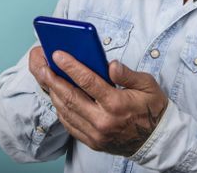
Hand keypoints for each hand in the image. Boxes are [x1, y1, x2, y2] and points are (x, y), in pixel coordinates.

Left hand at [30, 49, 167, 156]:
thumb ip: (128, 74)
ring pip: (66, 111)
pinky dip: (60, 109)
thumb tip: (111, 65)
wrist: (156, 139)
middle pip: (71, 97)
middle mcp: (103, 121)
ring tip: (44, 77)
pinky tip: (56, 96)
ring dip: (53, 93)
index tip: (58, 54)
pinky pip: (69, 124)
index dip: (71, 66)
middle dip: (52, 79)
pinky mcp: (92, 141)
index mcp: (116, 104)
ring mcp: (96, 134)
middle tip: (41, 64)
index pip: (88, 82)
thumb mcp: (148, 85)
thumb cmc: (152, 108)